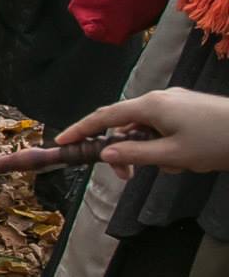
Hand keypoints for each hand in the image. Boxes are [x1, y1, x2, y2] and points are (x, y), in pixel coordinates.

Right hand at [56, 88, 228, 178]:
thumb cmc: (215, 142)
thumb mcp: (172, 154)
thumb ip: (135, 154)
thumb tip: (106, 152)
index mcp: (151, 106)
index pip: (105, 117)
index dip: (82, 129)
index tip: (62, 143)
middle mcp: (160, 99)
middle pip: (127, 125)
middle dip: (125, 151)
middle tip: (128, 177)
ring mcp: (176, 102)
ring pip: (149, 130)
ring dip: (152, 151)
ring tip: (178, 166)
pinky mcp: (190, 108)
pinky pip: (165, 127)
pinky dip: (166, 145)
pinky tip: (186, 159)